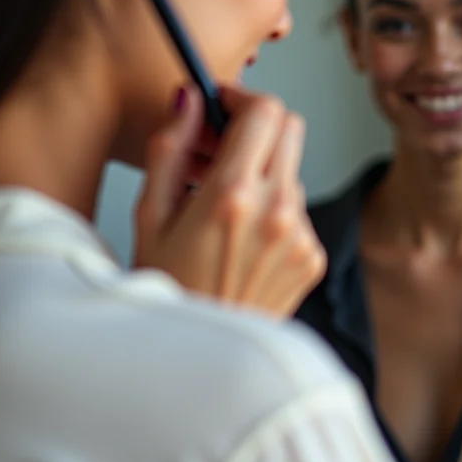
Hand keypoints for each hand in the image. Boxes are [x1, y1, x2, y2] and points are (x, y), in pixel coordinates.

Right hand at [132, 85, 325, 317]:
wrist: (198, 362)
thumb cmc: (166, 291)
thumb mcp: (149, 217)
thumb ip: (170, 149)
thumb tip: (190, 99)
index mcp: (234, 195)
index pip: (266, 110)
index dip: (243, 99)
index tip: (224, 106)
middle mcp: (277, 211)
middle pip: (290, 129)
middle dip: (259, 127)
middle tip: (226, 146)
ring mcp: (301, 236)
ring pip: (292, 172)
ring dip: (265, 174)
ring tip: (224, 210)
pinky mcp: (313, 258)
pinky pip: (299, 213)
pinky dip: (275, 214)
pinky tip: (243, 244)